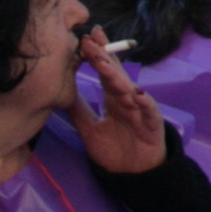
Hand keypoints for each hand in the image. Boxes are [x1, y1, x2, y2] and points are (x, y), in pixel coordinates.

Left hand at [69, 30, 167, 173]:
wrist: (135, 174)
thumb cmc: (115, 150)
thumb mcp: (89, 129)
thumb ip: (78, 110)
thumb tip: (59, 91)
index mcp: (113, 98)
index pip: (104, 71)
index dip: (96, 55)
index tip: (84, 38)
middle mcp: (126, 99)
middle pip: (115, 73)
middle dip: (105, 55)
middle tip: (93, 37)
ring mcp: (139, 109)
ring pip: (128, 88)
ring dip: (117, 75)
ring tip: (105, 62)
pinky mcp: (151, 122)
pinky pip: (147, 109)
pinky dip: (143, 101)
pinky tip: (136, 92)